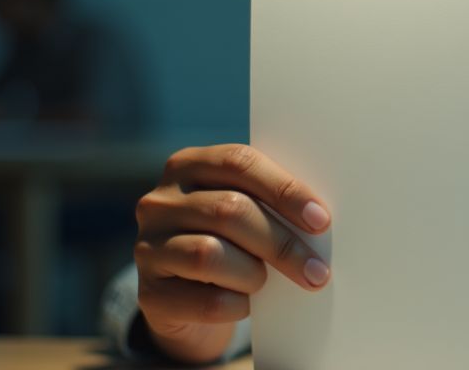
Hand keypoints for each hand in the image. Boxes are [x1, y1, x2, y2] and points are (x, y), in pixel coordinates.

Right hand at [134, 144, 331, 362]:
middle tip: (317, 271)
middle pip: (230, 210)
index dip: (284, 190)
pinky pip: (205, 300)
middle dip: (282, 243)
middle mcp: (160, 201)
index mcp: (189, 165)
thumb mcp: (245, 211)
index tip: (320, 220)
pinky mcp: (148, 293)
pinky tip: (245, 304)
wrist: (187, 298)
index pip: (240, 163)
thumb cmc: (231, 242)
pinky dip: (237, 305)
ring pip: (210, 254)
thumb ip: (270, 203)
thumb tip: (320, 220)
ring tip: (267, 283)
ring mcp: (148, 246)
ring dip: (254, 274)